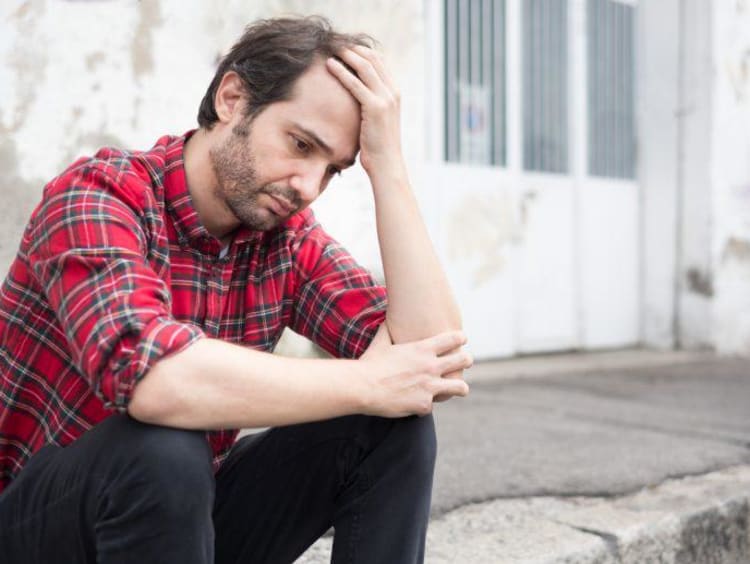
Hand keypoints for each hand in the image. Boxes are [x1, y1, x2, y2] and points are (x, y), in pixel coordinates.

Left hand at [326, 46, 404, 176]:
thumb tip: (355, 98)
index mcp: (395, 93)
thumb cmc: (378, 147)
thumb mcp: (377, 121)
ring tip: (331, 49)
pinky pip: (355, 84)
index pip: (379, 62)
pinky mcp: (375, 108)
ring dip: (346, 55)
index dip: (362, 51)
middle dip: (353, 49)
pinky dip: (342, 72)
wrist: (386, 164)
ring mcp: (386, 99)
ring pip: (365, 67)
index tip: (345, 48)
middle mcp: (393, 92)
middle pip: (373, 59)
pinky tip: (330, 65)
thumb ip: (371, 105)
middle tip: (336, 44)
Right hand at [359, 330, 471, 417]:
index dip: (460, 338)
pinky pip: (431, 405)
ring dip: (459, 388)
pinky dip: (424, 405)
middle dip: (466, 361)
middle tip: (464, 362)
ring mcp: (430, 386)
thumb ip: (388, 329)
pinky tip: (417, 403)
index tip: (461, 339)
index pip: (454, 338)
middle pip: (464, 360)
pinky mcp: (424, 404)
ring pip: (461, 387)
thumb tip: (386, 318)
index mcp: (422, 349)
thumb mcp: (380, 342)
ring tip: (458, 389)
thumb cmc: (369, 363)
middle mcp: (431, 366)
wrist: (361, 387)